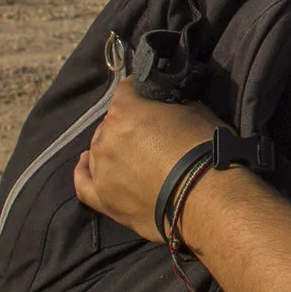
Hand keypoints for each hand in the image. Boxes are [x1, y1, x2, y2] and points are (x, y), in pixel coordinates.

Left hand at [73, 78, 221, 240]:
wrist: (207, 201)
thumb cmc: (205, 153)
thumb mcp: (197, 112)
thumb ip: (173, 105)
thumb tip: (169, 106)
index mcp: (125, 111)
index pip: (126, 90)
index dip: (140, 91)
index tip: (151, 94)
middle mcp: (106, 138)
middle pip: (110, 122)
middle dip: (128, 123)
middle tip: (151, 132)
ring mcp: (102, 170)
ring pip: (98, 150)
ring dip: (113, 147)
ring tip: (132, 153)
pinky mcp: (104, 199)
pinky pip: (83, 183)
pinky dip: (83, 171)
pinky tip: (85, 163)